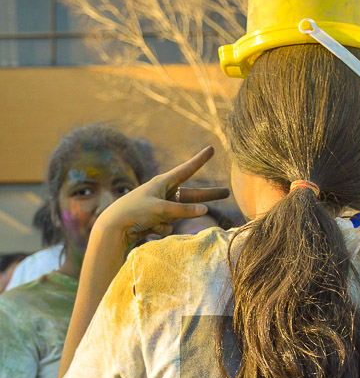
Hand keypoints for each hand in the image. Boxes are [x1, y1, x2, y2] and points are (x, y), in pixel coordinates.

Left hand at [92, 146, 229, 247]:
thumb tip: (205, 210)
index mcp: (163, 182)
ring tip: (151, 220)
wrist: (114, 227)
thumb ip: (184, 210)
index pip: (187, 169)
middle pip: (192, 194)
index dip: (200, 160)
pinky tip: (147, 228)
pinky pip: (168, 226)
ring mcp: (161, 207)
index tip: (211, 149)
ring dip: (168, 220)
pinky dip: (160, 228)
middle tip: (226, 192)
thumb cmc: (136, 211)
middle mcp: (164, 192)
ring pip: (179, 214)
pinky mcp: (157, 219)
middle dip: (208, 196)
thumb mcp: (162, 209)